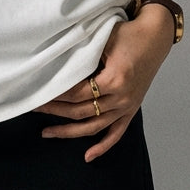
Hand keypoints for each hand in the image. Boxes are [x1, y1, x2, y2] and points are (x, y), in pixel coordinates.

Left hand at [35, 6, 172, 161]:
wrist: (155, 36)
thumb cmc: (128, 34)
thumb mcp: (103, 40)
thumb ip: (83, 56)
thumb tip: (57, 68)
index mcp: (114, 80)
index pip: (77, 93)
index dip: (57, 94)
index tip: (39, 93)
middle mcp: (121, 98)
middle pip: (81, 111)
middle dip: (55, 111)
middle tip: (34, 108)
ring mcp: (127, 107)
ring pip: (94, 127)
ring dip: (69, 132)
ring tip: (47, 133)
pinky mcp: (132, 110)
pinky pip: (116, 133)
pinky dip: (103, 146)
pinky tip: (87, 156)